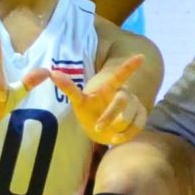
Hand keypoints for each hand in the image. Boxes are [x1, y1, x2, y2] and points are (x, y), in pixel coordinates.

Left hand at [34, 53, 148, 144]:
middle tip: (97, 127)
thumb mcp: (78, 100)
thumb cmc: (89, 111)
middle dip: (110, 116)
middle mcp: (125, 93)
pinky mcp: (141, 116)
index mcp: (111, 87)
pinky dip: (125, 135)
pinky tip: (116, 138)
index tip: (141, 57)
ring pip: (129, 118)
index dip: (130, 66)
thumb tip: (52, 73)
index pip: (120, 75)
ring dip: (115, 129)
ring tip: (106, 133)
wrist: (100, 128)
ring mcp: (135, 104)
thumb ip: (68, 88)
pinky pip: (137, 126)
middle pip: (122, 102)